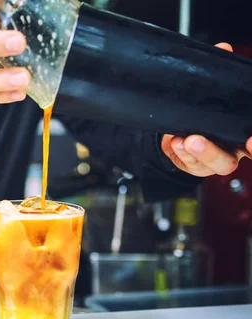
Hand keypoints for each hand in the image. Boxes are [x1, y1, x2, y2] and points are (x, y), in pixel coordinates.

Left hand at [161, 42, 251, 176]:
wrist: (179, 133)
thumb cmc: (205, 113)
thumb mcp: (214, 93)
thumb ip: (218, 74)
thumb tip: (223, 47)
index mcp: (247, 130)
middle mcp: (237, 148)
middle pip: (251, 154)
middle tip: (246, 140)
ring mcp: (217, 159)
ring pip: (219, 163)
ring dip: (205, 151)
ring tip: (189, 139)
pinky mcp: (196, 166)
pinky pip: (191, 163)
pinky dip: (182, 152)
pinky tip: (177, 141)